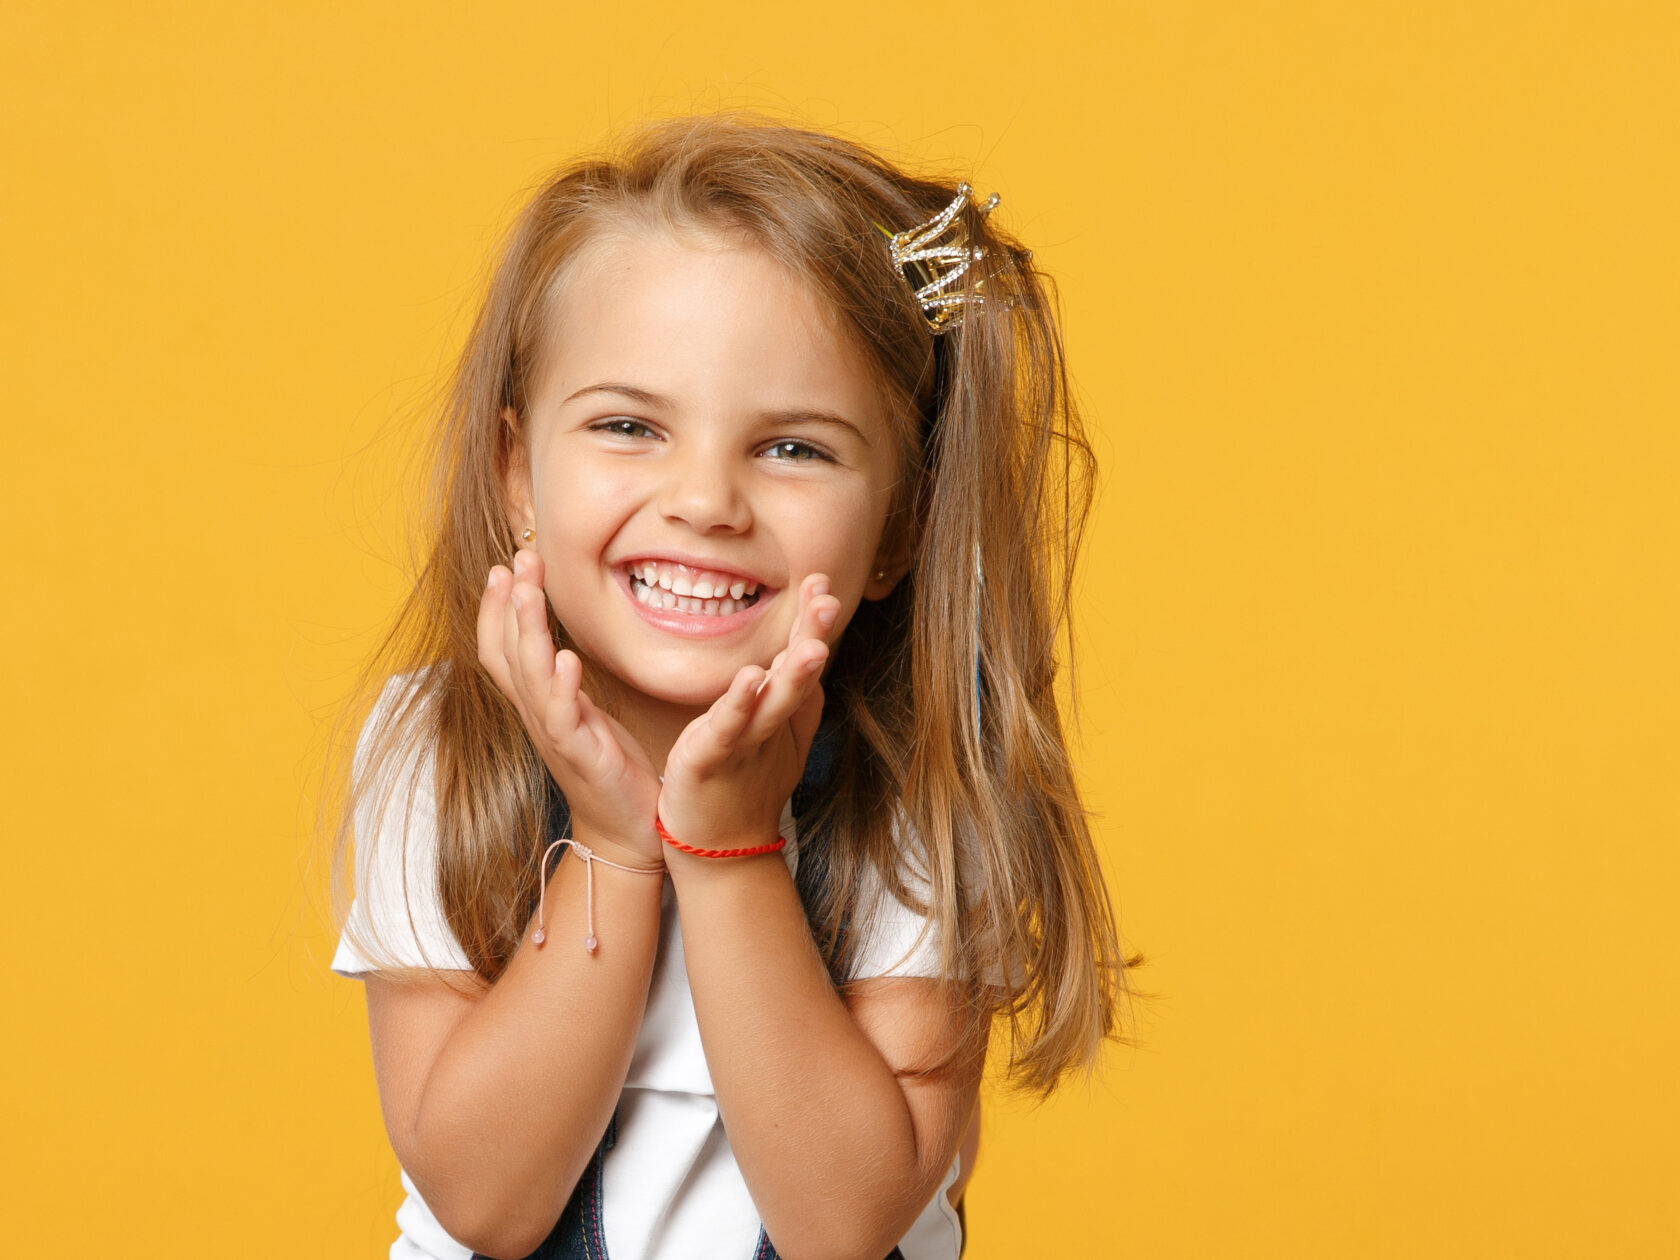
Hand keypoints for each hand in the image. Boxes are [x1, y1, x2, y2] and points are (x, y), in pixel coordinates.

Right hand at [478, 549, 662, 865]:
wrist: (627, 830)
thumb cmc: (610, 770)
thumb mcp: (584, 716)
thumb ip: (568, 684)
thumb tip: (565, 646)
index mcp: (538, 705)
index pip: (502, 650)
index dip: (497, 609)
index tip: (506, 566)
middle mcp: (538, 717)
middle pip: (506, 653)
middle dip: (508, 604)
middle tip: (518, 560)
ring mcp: (556, 736)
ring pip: (528, 678)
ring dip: (526, 632)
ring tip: (528, 592)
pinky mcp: (580, 755)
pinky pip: (563, 718)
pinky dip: (562, 687)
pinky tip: (568, 659)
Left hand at [658, 574, 840, 855]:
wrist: (719, 847)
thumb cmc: (744, 786)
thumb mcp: (776, 734)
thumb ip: (795, 696)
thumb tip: (811, 650)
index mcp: (780, 714)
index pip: (800, 662)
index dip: (812, 625)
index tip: (821, 584)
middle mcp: (768, 726)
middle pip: (796, 679)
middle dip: (813, 640)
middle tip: (829, 602)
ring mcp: (743, 744)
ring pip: (773, 706)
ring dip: (792, 675)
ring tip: (809, 646)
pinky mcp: (709, 760)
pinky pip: (725, 730)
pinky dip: (738, 707)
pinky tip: (749, 681)